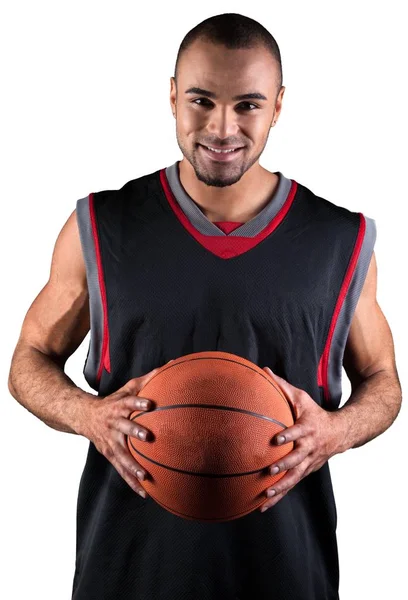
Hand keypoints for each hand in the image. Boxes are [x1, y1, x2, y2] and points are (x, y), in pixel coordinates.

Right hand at [82, 361, 172, 497]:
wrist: (84, 417)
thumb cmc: (113, 402)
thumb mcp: (126, 388)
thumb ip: (147, 380)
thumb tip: (170, 365)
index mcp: (118, 407)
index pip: (127, 402)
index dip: (136, 402)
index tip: (148, 404)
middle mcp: (113, 424)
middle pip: (123, 428)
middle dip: (134, 432)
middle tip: (148, 436)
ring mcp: (110, 442)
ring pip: (121, 454)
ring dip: (132, 465)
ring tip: (145, 475)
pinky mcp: (109, 455)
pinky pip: (121, 470)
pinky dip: (132, 481)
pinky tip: (144, 492)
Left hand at [259, 367, 342, 512]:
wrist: (339, 433)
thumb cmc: (314, 413)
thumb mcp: (302, 398)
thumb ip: (283, 386)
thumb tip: (263, 370)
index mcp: (307, 428)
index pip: (298, 432)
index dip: (289, 436)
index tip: (277, 440)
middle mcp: (309, 448)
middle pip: (297, 459)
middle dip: (284, 466)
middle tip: (270, 471)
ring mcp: (308, 463)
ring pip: (294, 477)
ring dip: (281, 487)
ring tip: (267, 494)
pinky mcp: (305, 472)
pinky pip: (291, 486)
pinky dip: (279, 497)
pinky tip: (263, 507)